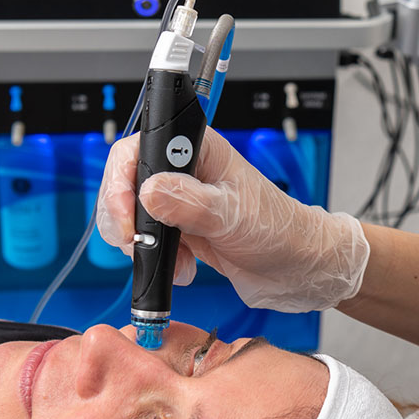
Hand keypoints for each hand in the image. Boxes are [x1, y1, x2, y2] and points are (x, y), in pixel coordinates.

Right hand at [95, 127, 369, 311]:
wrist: (297, 268)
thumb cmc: (279, 231)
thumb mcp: (233, 216)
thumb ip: (189, 203)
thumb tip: (148, 191)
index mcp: (199, 149)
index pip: (138, 148)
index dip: (121, 180)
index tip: (128, 216)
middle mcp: (185, 171)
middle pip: (125, 183)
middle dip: (125, 219)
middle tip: (139, 244)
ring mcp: (180, 201)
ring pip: (132, 215)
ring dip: (141, 245)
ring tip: (172, 262)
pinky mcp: (180, 228)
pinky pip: (147, 240)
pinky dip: (155, 260)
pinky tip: (183, 270)